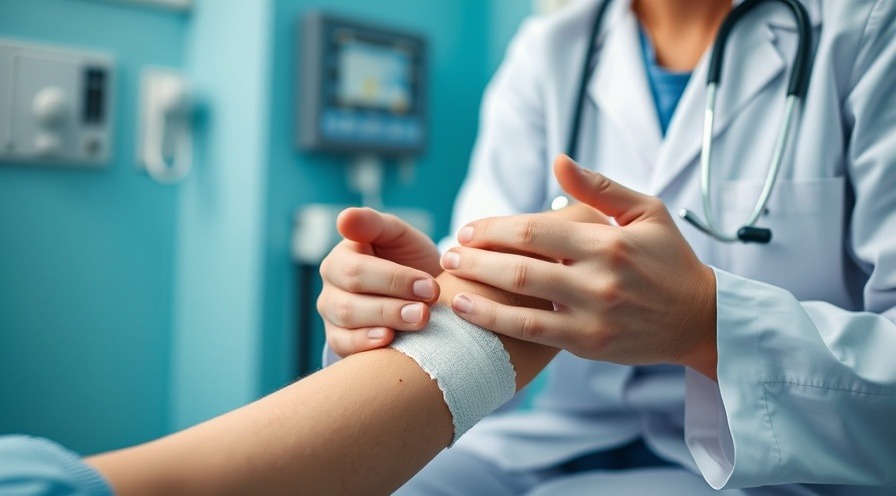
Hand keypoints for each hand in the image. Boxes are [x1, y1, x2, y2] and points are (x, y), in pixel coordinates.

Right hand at [318, 208, 441, 356]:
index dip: (394, 279)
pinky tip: (390, 339)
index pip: (356, 270)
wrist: (422, 293)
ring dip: (386, 322)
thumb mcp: (398, 235)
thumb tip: (344, 218)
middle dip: (392, 305)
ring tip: (419, 320)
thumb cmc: (409, 259)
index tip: (429, 285)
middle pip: (350, 300)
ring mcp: (332, 312)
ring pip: (347, 322)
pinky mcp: (338, 338)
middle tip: (428, 308)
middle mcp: (332, 284)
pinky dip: (365, 344)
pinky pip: (342, 345)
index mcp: (342, 255)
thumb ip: (374, 223)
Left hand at [441, 156, 717, 377]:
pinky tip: (470, 311)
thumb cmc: (669, 259)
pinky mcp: (588, 344)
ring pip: (520, 303)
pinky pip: (533, 333)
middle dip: (476, 257)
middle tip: (448, 253)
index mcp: (609, 241)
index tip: (468, 229)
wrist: (699, 319)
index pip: (536, 230)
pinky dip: (496, 322)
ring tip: (449, 282)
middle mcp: (598, 278)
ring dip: (477, 291)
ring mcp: (592, 315)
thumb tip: (558, 161)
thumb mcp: (646, 212)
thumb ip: (599, 187)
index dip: (494, 228)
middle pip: (520, 265)